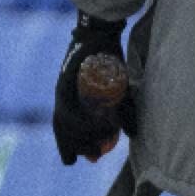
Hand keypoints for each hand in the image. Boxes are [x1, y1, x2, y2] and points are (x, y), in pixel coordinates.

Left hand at [53, 12, 125, 164]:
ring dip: (82, 137)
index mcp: (70, 99)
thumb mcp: (119, 91)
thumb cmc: (110, 61)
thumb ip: (124, 112)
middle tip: (93, 156)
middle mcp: (62, 96)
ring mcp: (61, 90)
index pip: (64, 127)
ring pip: (64, 122)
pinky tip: (99, 129)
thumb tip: (133, 135)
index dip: (68, 146)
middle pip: (62, 128)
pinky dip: (82, 123)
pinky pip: (68, 110)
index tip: (77, 160)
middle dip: (75, 146)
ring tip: (101, 143)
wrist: (101, 35)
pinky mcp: (64, 83)